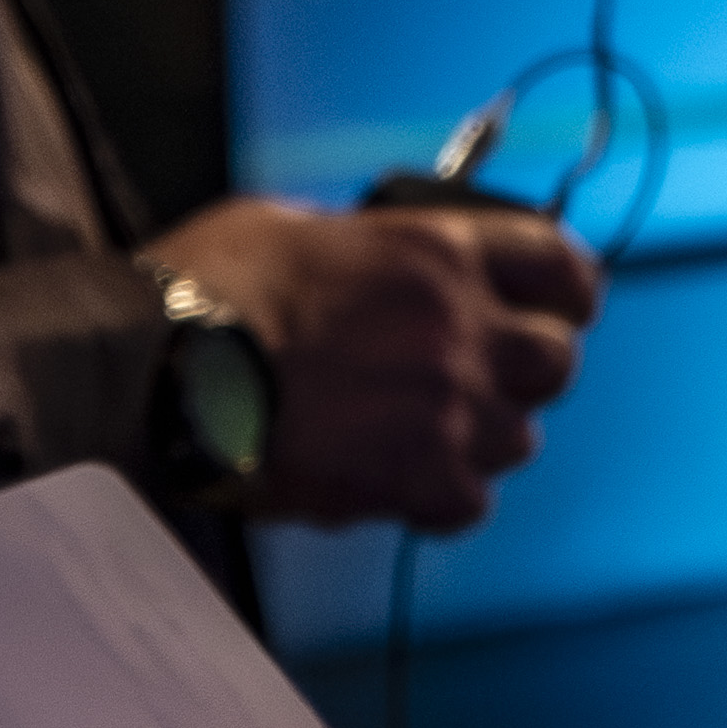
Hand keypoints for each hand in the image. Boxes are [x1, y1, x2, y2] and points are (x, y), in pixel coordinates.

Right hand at [142, 197, 602, 532]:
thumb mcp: (292, 225)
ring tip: (424, 425)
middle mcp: (460, 330)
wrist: (163, 370)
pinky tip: (400, 477)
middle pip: (556, 362)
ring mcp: (445, 413)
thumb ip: (361, 246)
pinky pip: (469, 502)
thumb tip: (372, 259)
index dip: (563, 287)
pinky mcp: (411, 483)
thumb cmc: (209, 287)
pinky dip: (442, 495)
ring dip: (482, 431)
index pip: (561, 266)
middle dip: (524, 365)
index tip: (551, 299)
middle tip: (476, 366)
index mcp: (436, 251)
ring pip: (520, 438)